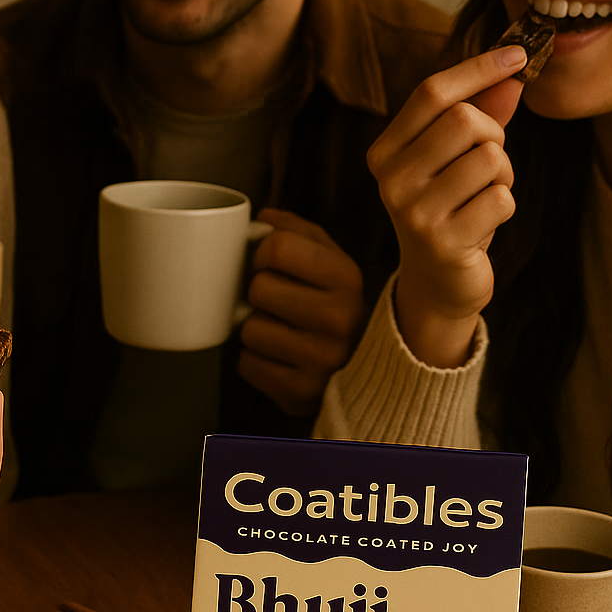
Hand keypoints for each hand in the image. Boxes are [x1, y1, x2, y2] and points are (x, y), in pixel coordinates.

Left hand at [237, 209, 363, 417]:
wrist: (364, 369)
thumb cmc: (335, 307)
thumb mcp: (330, 262)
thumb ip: (297, 233)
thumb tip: (262, 218)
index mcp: (347, 277)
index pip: (278, 247)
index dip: (261, 253)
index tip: (267, 264)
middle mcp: (341, 319)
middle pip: (259, 288)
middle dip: (259, 293)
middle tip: (274, 302)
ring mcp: (323, 360)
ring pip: (250, 329)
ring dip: (255, 329)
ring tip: (278, 331)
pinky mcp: (301, 393)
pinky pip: (248, 364)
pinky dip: (255, 360)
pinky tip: (277, 357)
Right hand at [367, 45, 525, 367]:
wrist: (436, 284)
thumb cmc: (449, 210)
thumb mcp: (456, 159)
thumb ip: (480, 113)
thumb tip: (512, 72)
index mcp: (385, 153)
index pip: (431, 93)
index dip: (479, 68)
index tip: (518, 53)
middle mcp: (391, 180)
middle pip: (465, 120)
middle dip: (495, 137)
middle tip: (489, 165)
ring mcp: (414, 213)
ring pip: (490, 158)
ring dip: (503, 176)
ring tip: (484, 197)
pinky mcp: (443, 242)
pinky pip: (502, 198)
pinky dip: (505, 206)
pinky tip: (484, 224)